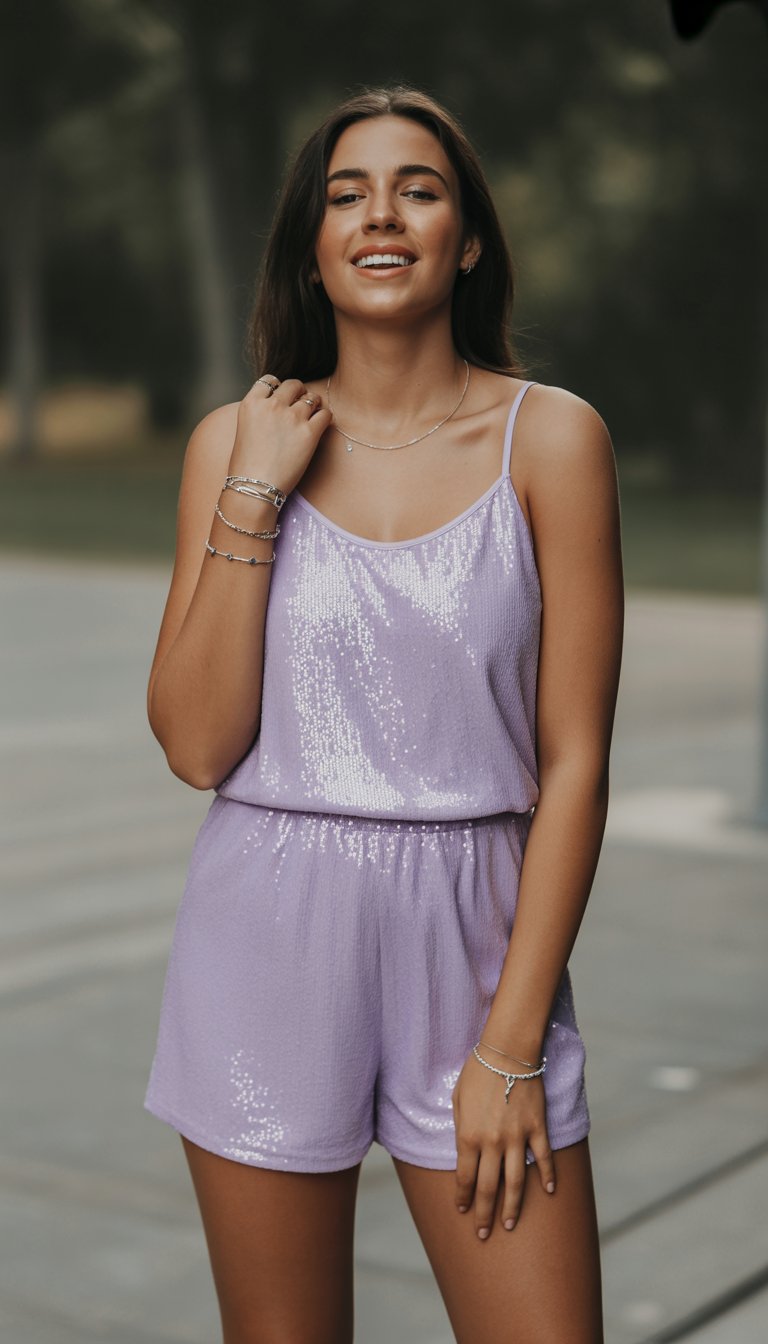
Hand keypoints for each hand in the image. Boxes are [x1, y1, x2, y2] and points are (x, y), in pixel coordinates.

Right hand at [228, 375, 331, 495]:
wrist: (254, 488)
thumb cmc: (246, 466)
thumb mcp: (245, 430)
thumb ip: (260, 414)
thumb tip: (278, 409)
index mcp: (251, 403)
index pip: (270, 380)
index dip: (278, 388)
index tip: (282, 398)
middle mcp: (272, 405)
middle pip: (293, 384)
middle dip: (299, 393)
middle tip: (301, 405)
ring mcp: (292, 417)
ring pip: (312, 397)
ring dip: (314, 405)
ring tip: (311, 417)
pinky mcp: (310, 432)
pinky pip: (326, 414)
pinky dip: (324, 418)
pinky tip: (320, 427)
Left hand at [452, 1048, 555, 1239]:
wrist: (507, 1052)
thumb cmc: (477, 1071)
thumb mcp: (457, 1098)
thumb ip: (459, 1126)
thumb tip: (463, 1149)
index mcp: (468, 1136)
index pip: (464, 1178)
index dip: (463, 1198)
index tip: (462, 1211)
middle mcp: (492, 1143)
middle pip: (488, 1188)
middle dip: (484, 1214)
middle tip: (483, 1234)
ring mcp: (517, 1138)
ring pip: (515, 1183)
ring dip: (512, 1208)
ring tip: (508, 1225)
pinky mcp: (537, 1128)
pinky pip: (543, 1159)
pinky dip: (548, 1176)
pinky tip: (548, 1191)